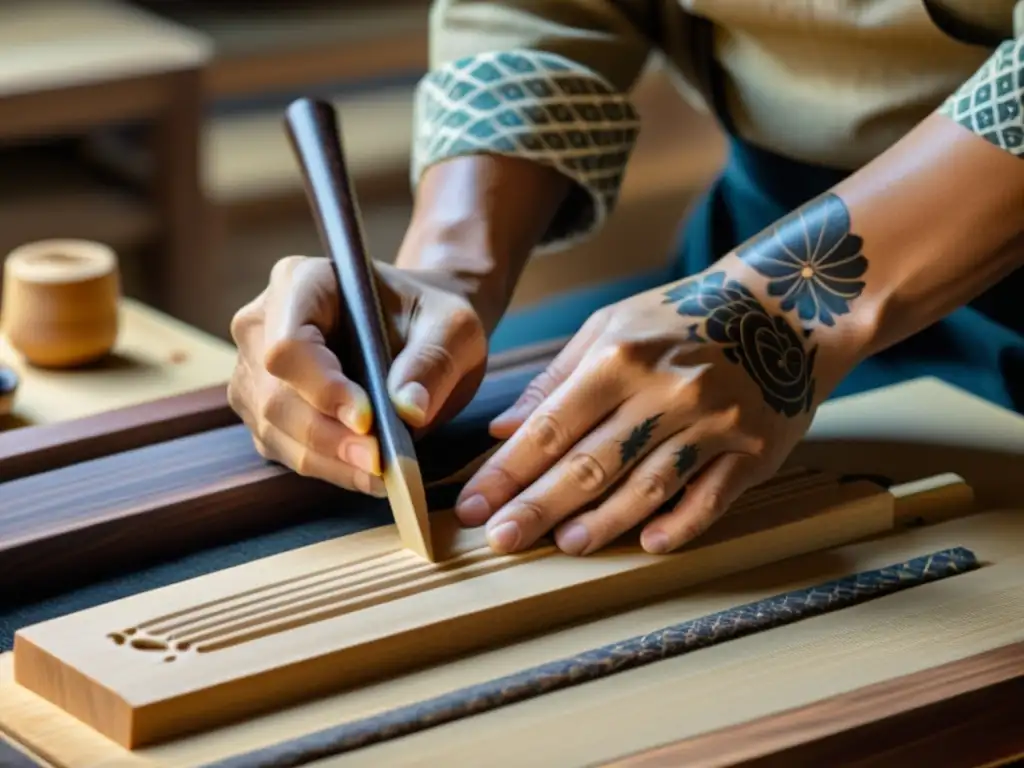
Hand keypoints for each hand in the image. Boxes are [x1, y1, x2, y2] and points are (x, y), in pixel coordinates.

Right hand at [229, 255, 487, 494]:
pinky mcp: (263, 409)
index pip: (290, 343)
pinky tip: (366, 473)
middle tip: (381, 463)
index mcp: (302, 282)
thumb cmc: (430, 318)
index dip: (322, 388)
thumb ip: (433, 362)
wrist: (418, 331)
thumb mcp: (452, 328)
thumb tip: (408, 410)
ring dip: (328, 460)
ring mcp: (255, 368)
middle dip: (329, 437)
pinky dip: (326, 467)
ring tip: (381, 474)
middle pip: (275, 394)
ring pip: (274, 428)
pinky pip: (282, 448)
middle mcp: (263, 322)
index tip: (369, 420)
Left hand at [453, 260, 859, 555]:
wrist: (785, 306)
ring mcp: (713, 423)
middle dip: (538, 506)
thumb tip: (502, 430)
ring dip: (602, 522)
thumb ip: (556, 378)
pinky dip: (682, 523)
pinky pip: (713, 496)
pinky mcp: (753, 449)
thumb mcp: (612, 327)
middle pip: (592, 463)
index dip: (508, 471)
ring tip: (563, 547)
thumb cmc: (683, 317)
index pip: (551, 427)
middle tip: (501, 539)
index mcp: (621, 358)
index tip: (475, 505)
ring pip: (648, 485)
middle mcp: (665, 391)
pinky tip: (650, 544)